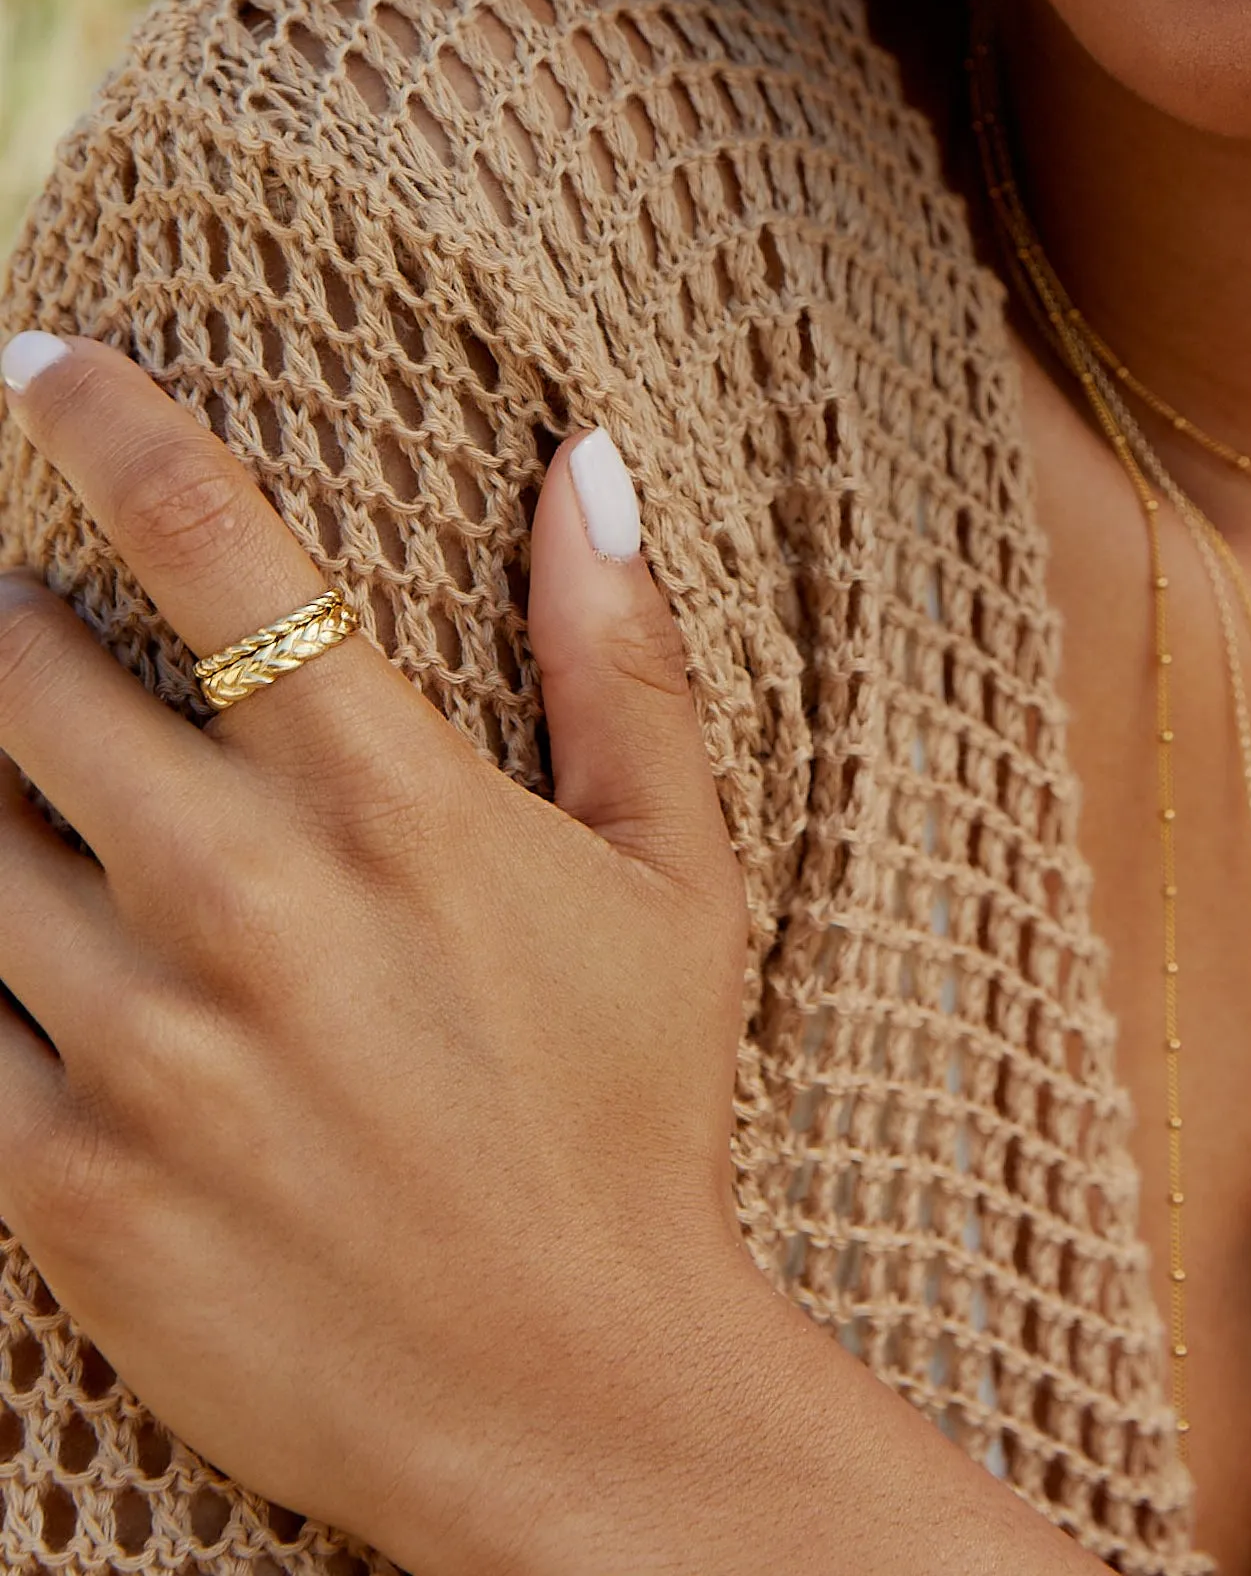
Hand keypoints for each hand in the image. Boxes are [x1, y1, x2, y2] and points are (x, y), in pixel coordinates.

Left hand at [0, 333, 754, 1565]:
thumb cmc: (638, 1117)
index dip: (104, 418)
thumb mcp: (677, 880)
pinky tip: (41, 960)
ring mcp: (135, 1045)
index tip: (45, 363)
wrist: (571, 1392)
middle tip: (31, 626)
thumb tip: (594, 470)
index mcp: (392, 804)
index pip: (207, 540)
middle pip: (15, 668)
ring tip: (45, 808)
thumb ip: (622, 664)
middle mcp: (242, 900)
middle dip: (7, 617)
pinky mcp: (59, 1185)